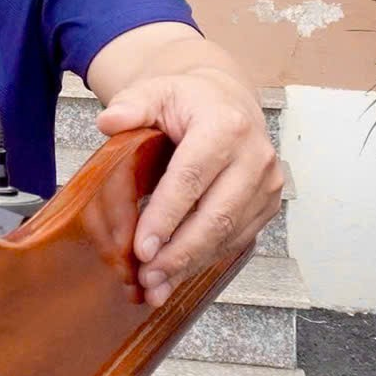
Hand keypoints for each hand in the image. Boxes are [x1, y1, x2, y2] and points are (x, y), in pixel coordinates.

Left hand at [94, 67, 282, 305]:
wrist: (227, 101)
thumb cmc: (188, 100)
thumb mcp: (155, 91)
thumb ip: (130, 104)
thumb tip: (108, 122)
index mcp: (225, 126)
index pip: (192, 178)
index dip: (167, 216)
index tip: (142, 248)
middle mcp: (254, 157)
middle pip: (216, 215)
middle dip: (180, 252)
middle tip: (148, 277)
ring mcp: (266, 183)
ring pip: (228, 234)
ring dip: (192, 263)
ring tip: (157, 285)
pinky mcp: (267, 204)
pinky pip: (237, 239)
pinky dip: (206, 258)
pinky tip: (179, 273)